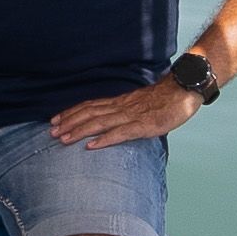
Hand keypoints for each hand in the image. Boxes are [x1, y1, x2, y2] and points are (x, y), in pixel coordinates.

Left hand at [48, 79, 200, 150]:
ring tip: (63, 139)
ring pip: (99, 122)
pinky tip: (91, 146)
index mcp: (121, 102)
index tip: (56, 120)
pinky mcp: (143, 125)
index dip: (72, 112)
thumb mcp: (142, 105)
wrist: (184, 89)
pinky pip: (120, 133)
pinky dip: (103, 140)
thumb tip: (118, 124)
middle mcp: (122, 107)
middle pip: (89, 113)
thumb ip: (129, 113)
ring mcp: (132, 116)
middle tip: (51, 132)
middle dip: (69, 123)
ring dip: (79, 131)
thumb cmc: (167, 99)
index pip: (91, 106)